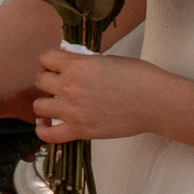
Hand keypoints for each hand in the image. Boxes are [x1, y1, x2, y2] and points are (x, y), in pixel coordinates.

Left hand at [31, 48, 165, 143]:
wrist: (154, 102)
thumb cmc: (137, 77)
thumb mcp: (106, 59)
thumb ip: (83, 62)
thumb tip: (68, 62)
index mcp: (77, 65)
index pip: (45, 58)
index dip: (51, 62)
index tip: (58, 66)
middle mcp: (70, 86)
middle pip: (39, 81)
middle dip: (48, 81)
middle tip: (60, 85)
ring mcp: (73, 111)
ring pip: (39, 107)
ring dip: (46, 104)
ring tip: (57, 104)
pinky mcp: (80, 131)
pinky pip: (48, 135)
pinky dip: (44, 131)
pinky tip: (48, 125)